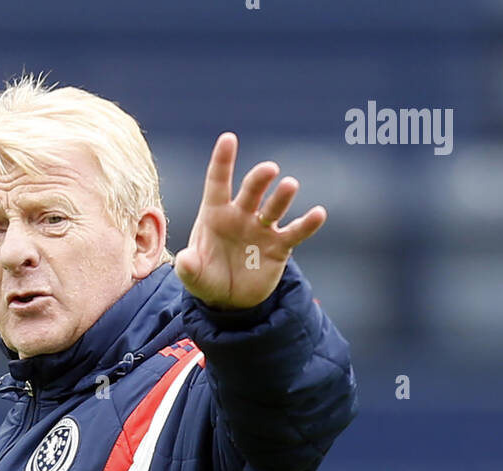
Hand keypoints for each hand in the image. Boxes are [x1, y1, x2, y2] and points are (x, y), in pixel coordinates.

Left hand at [174, 132, 326, 309]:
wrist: (229, 299)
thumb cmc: (207, 277)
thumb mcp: (193, 276)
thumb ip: (188, 268)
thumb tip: (185, 260)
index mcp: (215, 213)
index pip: (218, 182)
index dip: (223, 161)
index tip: (228, 139)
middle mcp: (241, 215)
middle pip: (251, 190)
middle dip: (260, 178)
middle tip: (269, 170)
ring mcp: (262, 228)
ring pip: (274, 207)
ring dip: (282, 196)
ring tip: (290, 185)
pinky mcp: (279, 246)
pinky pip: (295, 232)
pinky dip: (307, 224)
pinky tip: (318, 214)